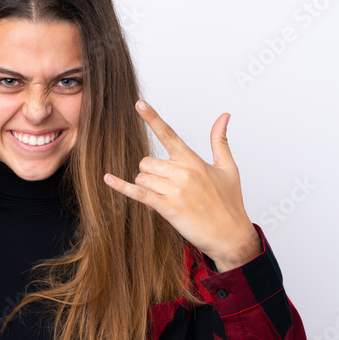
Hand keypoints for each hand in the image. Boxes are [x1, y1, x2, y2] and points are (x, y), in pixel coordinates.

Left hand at [102, 100, 259, 271]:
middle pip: (146, 162)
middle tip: (165, 186)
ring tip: (165, 198)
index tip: (139, 104)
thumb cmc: (229, 203)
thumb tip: (224, 116)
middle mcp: (182, 172)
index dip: (153, 118)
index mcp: (193, 161)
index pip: (169, 134)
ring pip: (142, 177)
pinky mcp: (167, 207)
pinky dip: (122, 187)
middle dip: (150, 174)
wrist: (230, 235)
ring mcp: (174, 190)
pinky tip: (108, 179)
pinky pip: (138, 193)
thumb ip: (220, 141)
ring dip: (147, 187)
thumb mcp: (228, 168)